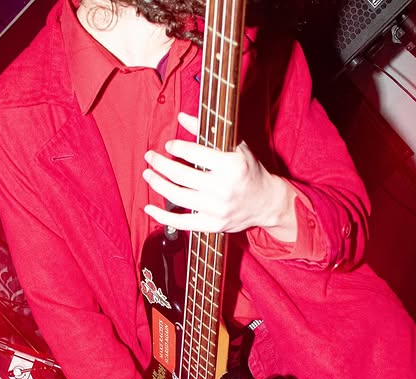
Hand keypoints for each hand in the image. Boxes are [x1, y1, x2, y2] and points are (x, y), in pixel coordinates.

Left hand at [143, 112, 296, 240]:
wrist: (266, 202)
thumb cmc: (249, 170)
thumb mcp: (235, 146)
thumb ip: (207, 130)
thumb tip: (181, 116)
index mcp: (232, 165)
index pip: (195, 154)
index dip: (176, 147)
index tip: (168, 145)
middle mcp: (224, 188)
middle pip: (180, 175)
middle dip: (160, 164)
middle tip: (150, 157)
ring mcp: (217, 209)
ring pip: (177, 197)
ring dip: (157, 184)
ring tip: (148, 174)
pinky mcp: (213, 225)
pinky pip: (182, 223)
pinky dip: (162, 216)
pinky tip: (149, 208)